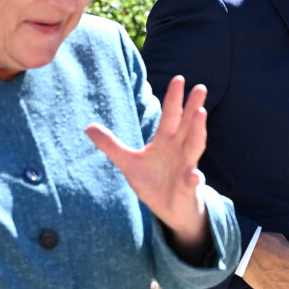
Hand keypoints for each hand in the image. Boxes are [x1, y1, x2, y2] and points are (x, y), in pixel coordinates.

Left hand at [86, 76, 208, 260]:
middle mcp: (179, 150)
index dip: (174, 98)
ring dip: (198, 130)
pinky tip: (194, 175)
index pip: (171, 116)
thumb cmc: (153, 181)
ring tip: (201, 113)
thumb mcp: (128, 162)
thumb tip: (88, 127)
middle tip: (200, 88)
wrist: (169, 209)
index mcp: (165, 141)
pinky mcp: (187, 187)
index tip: (179, 79)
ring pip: (194, 146)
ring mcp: (186, 167)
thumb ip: (111, 145)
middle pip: (188, 124)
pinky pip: (191, 182)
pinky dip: (193, 178)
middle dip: (193, 106)